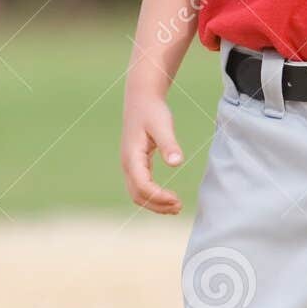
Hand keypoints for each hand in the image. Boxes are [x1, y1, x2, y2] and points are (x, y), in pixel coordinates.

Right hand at [121, 92, 184, 213]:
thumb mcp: (163, 125)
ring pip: (137, 194)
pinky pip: (140, 187)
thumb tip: (176, 163)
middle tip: (179, 207)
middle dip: (157, 205)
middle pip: (138, 195)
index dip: (159, 196)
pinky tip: (169, 199)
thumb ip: (169, 144)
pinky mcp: (135, 165)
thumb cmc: (152, 111)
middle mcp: (127, 164)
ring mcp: (129, 166)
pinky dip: (153, 197)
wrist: (141, 100)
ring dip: (155, 204)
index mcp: (132, 157)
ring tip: (176, 208)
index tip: (177, 200)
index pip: (142, 186)